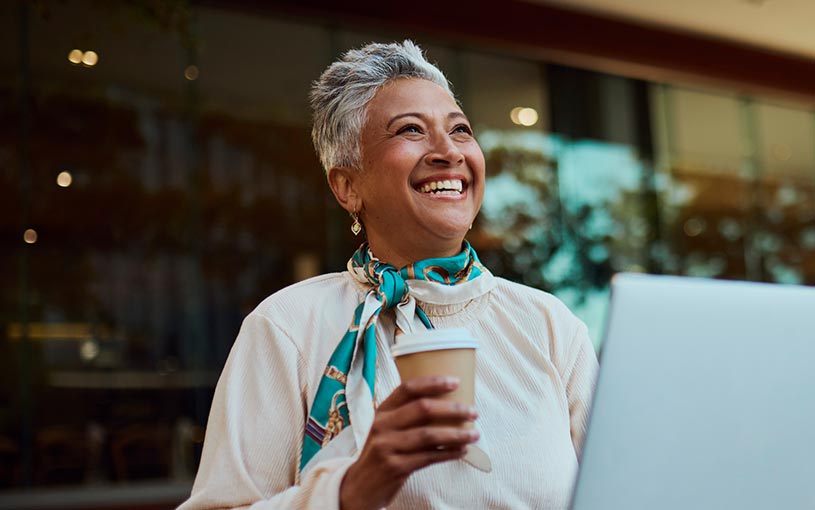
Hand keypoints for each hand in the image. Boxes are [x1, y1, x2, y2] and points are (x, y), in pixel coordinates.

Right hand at [339, 376, 478, 509]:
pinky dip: (449, 453)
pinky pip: (428, 457)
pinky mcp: (395, 467)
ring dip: (456, 434)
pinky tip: (462, 451)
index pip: (408, 388)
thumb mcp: (387, 429)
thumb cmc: (382, 452)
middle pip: (423, 409)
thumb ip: (407, 416)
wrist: (360, 486)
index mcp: (382, 411)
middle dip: (453, 409)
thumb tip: (449, 405)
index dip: (433, 383)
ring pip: (429, 435)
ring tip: (474, 434)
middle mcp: (382, 425)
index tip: (456, 382)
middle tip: (473, 412)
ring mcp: (387, 446)